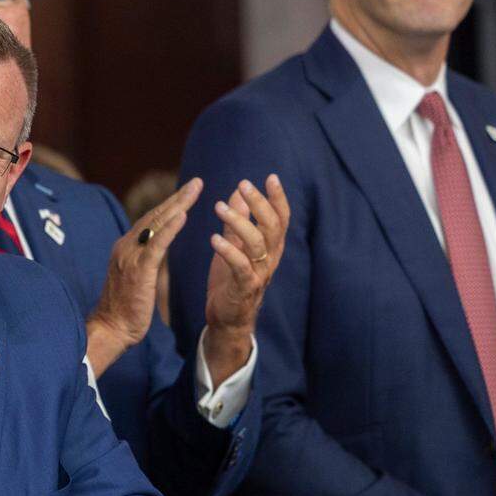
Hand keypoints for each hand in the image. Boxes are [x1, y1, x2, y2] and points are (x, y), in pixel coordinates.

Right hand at [86, 178, 202, 376]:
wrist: (110, 329)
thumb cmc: (125, 309)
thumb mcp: (136, 278)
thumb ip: (146, 260)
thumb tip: (160, 249)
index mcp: (126, 248)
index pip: (151, 220)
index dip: (170, 204)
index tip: (188, 191)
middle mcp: (126, 246)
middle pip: (155, 216)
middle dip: (177, 197)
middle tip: (197, 182)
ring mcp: (130, 256)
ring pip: (156, 224)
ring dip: (177, 205)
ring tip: (195, 190)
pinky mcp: (138, 270)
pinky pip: (156, 245)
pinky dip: (170, 228)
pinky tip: (183, 215)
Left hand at [202, 175, 289, 383]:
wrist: (227, 319)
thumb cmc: (231, 280)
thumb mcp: (234, 245)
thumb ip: (238, 220)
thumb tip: (239, 190)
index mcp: (271, 247)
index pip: (281, 218)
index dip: (278, 198)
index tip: (270, 177)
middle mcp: (270, 259)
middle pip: (273, 226)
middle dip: (260, 203)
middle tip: (244, 184)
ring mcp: (259, 275)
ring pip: (257, 243)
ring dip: (239, 222)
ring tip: (218, 206)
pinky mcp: (244, 289)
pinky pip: (240, 267)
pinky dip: (228, 251)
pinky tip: (213, 238)